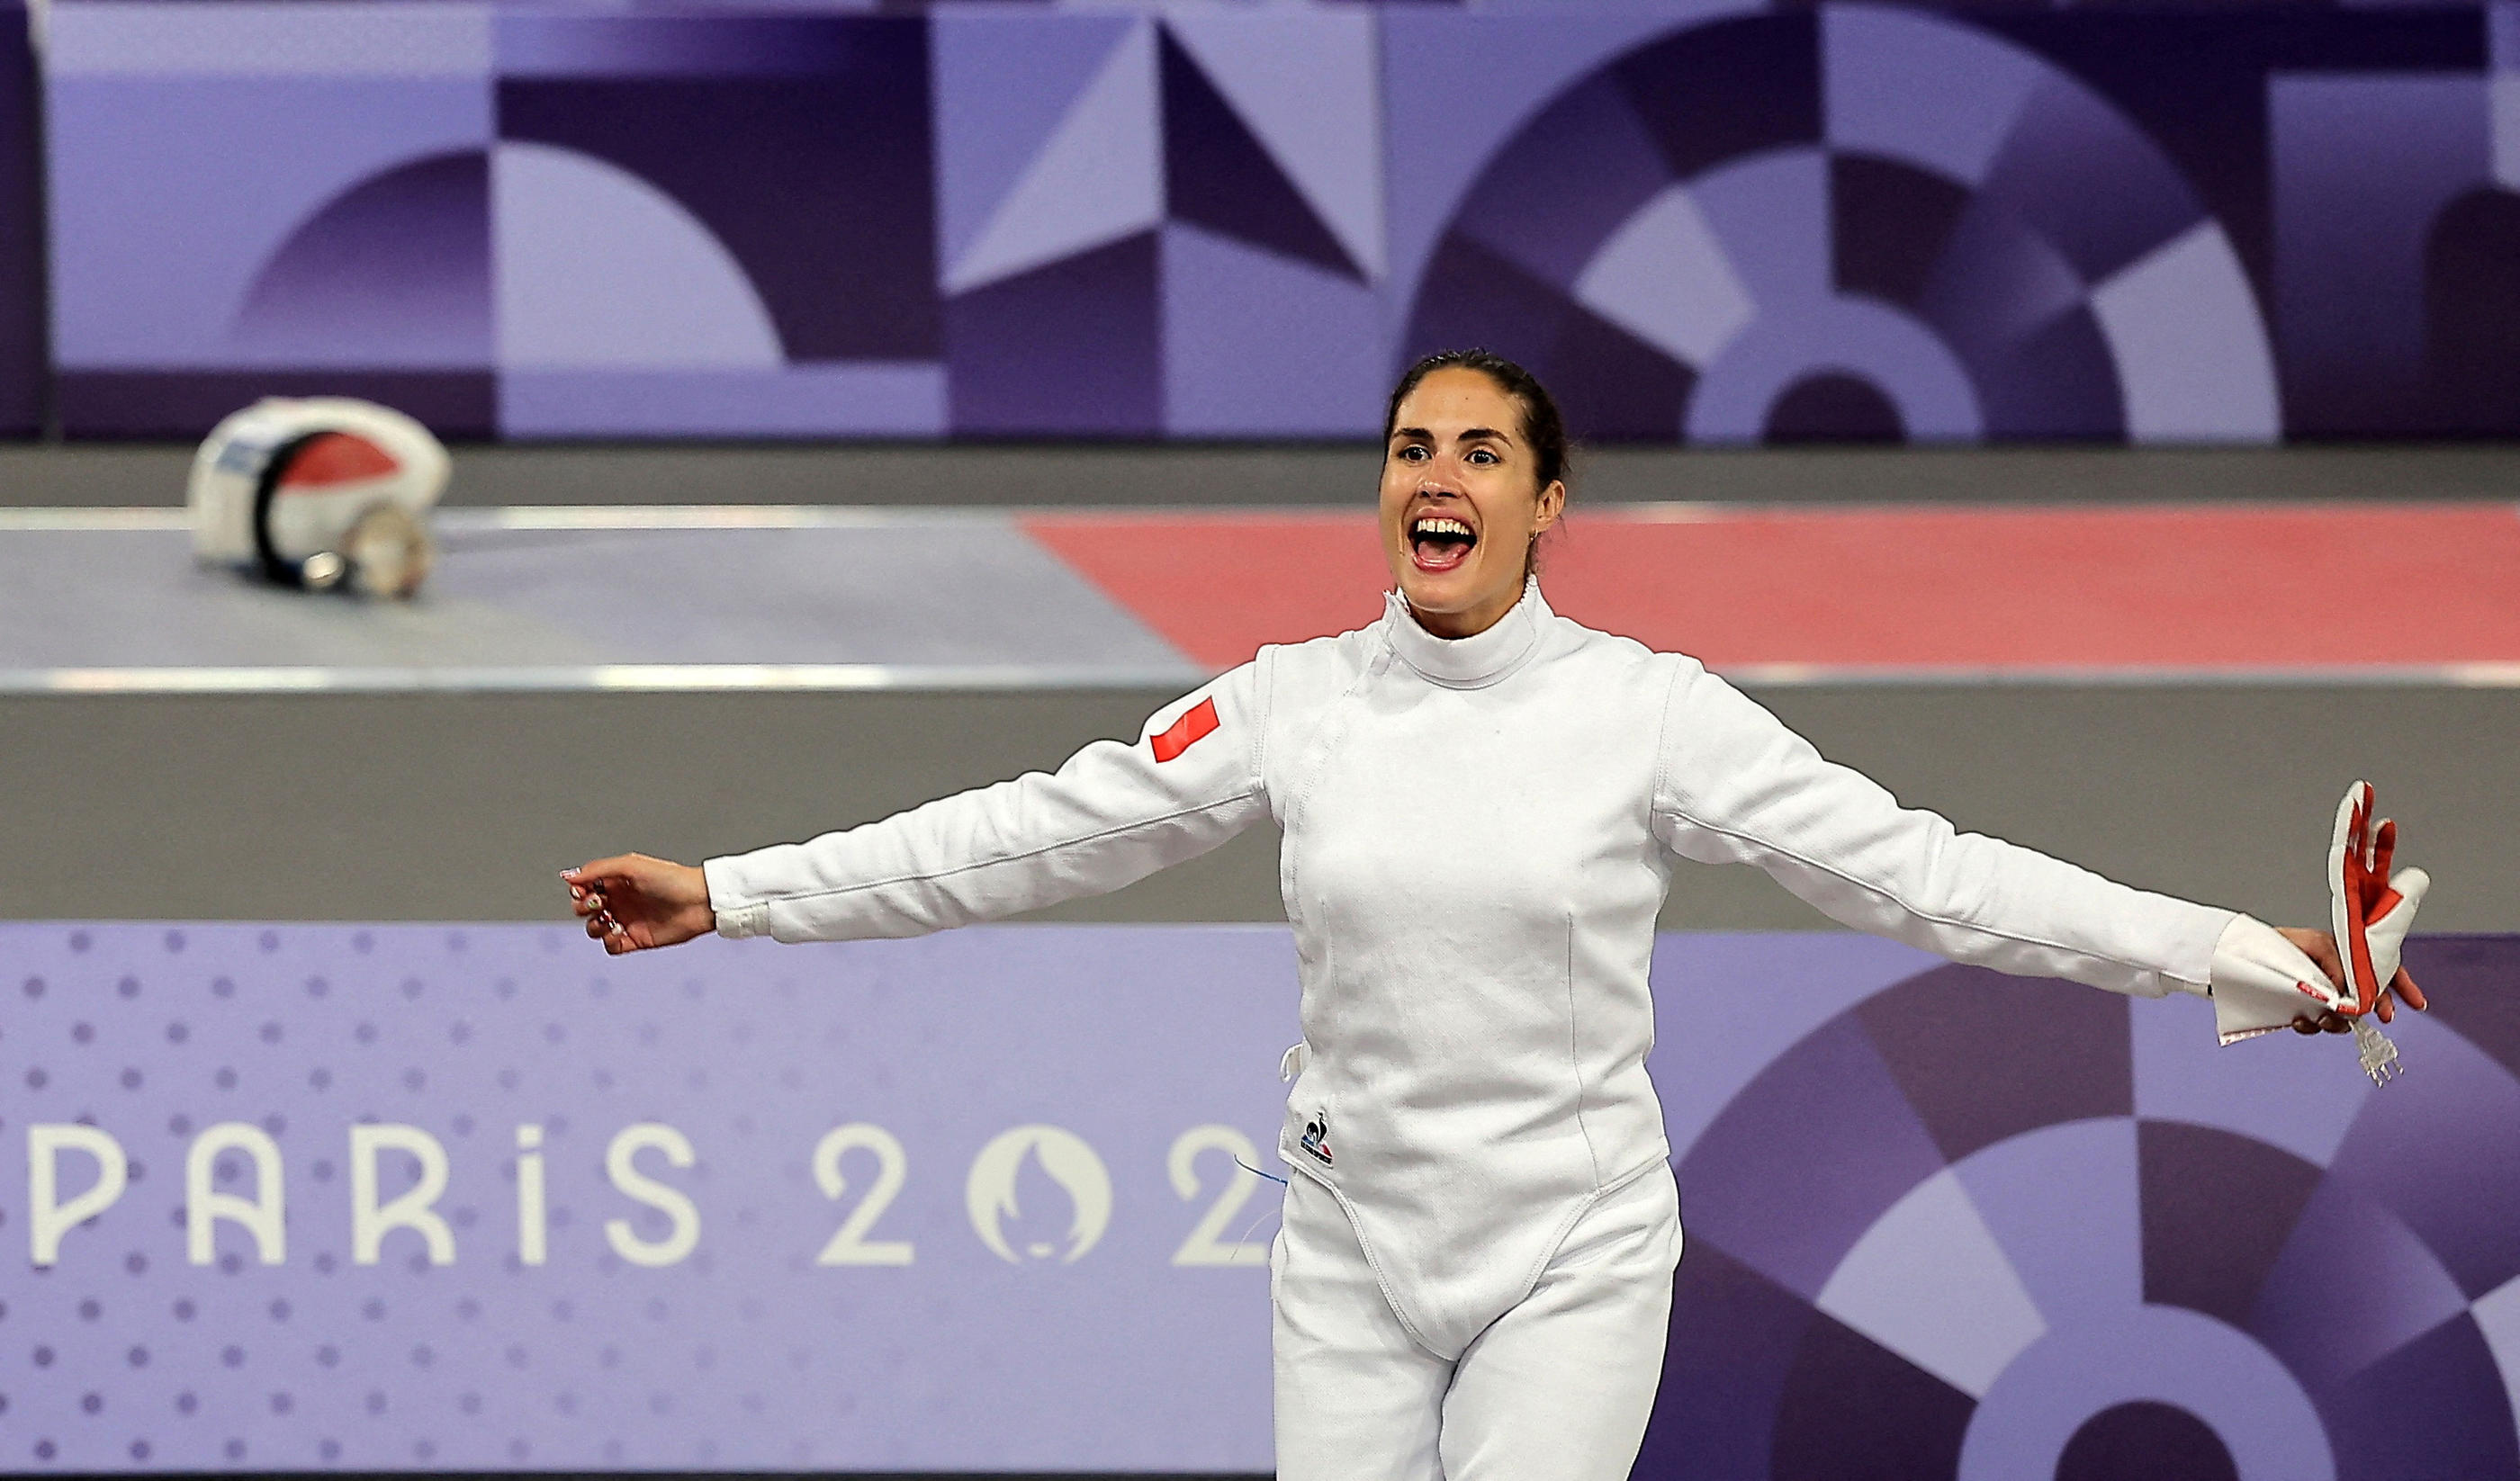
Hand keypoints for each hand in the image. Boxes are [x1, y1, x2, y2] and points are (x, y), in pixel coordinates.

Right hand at [564, 854, 714, 954]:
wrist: (698, 902)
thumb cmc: (670, 879)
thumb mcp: (631, 866)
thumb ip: (598, 870)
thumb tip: (567, 876)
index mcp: (616, 881)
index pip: (584, 887)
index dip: (578, 890)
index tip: (584, 890)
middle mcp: (619, 901)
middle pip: (584, 908)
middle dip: (584, 907)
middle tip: (599, 903)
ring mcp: (626, 921)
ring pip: (594, 929)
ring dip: (594, 926)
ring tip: (611, 919)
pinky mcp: (636, 940)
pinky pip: (610, 947)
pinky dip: (609, 941)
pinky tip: (620, 930)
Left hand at [2276, 925, 2426, 1034]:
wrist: (2241, 954)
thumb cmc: (2278, 941)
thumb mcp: (2313, 942)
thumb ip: (2336, 963)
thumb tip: (2348, 987)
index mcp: (2343, 956)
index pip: (2381, 969)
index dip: (2402, 986)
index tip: (2417, 1003)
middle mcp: (2334, 977)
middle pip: (2369, 997)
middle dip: (2378, 1008)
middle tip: (2382, 1016)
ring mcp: (2318, 994)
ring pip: (2342, 1017)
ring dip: (2339, 1022)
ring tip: (2326, 1017)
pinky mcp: (2300, 1008)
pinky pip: (2313, 1024)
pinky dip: (2310, 1026)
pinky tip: (2300, 1020)